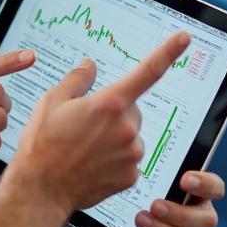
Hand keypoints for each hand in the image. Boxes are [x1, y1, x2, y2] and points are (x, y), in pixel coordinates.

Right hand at [13, 31, 190, 214]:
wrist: (42, 188)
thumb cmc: (43, 143)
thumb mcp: (52, 101)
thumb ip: (77, 80)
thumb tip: (90, 66)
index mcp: (109, 104)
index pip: (147, 72)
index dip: (168, 53)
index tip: (184, 38)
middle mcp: (126, 128)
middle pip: (130, 109)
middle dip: (114, 111)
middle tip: (84, 123)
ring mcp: (131, 154)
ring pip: (130, 135)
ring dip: (114, 136)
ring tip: (84, 146)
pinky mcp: (131, 175)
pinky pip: (128, 158)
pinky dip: (114, 158)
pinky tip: (92, 162)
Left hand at [87, 170, 224, 226]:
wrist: (115, 212)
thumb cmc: (128, 187)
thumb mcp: (130, 178)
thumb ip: (129, 179)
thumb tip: (122, 181)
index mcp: (193, 192)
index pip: (214, 187)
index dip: (205, 184)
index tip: (184, 180)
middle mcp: (195, 216)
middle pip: (207, 220)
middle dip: (180, 214)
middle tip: (155, 207)